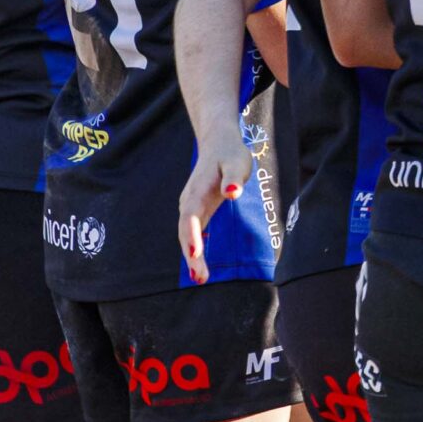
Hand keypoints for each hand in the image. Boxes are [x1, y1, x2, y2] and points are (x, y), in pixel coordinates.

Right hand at [177, 140, 252, 284]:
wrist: (218, 143)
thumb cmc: (230, 153)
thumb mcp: (237, 163)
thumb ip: (234, 179)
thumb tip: (231, 192)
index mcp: (197, 192)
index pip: (190, 217)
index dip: (191, 236)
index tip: (195, 254)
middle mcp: (189, 202)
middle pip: (185, 232)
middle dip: (191, 255)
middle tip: (200, 278)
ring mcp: (191, 207)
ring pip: (186, 235)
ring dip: (192, 257)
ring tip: (201, 278)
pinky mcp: (197, 210)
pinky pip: (192, 232)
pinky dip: (195, 249)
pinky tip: (201, 265)